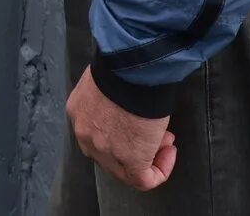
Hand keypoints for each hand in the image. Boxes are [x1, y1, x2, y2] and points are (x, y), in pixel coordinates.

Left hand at [67, 68, 176, 191]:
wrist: (131, 71)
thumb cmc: (123, 69)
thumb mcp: (107, 82)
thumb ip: (110, 98)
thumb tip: (125, 105)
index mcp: (80, 112)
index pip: (97, 134)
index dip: (122, 132)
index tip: (139, 122)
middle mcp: (86, 133)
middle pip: (110, 153)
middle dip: (136, 144)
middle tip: (155, 134)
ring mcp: (104, 150)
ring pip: (125, 168)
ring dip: (149, 155)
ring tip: (165, 140)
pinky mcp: (128, 161)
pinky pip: (143, 179)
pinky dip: (160, 170)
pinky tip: (169, 153)